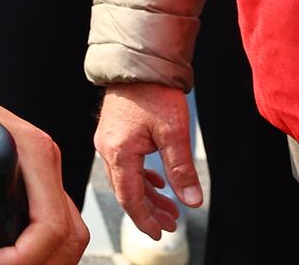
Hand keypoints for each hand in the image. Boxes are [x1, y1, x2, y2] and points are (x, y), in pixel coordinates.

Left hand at [0, 71, 87, 263]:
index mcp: (32, 152)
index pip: (50, 223)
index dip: (26, 256)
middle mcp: (43, 159)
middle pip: (69, 230)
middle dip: (43, 262)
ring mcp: (37, 166)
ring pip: (64, 226)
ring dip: (45, 256)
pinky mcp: (26, 172)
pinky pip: (48, 215)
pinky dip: (39, 242)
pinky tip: (12, 253)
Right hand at [95, 84, 202, 240]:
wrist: (138, 63)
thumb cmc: (153, 93)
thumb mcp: (174, 134)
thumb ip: (181, 170)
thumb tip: (191, 200)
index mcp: (118, 151)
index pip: (129, 197)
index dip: (144, 219)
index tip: (159, 234)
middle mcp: (107, 148)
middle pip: (126, 190)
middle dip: (149, 211)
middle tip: (171, 225)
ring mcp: (108, 140)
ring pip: (126, 178)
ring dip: (147, 196)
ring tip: (169, 208)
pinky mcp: (113, 133)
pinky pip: (124, 164)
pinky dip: (142, 178)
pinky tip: (157, 182)